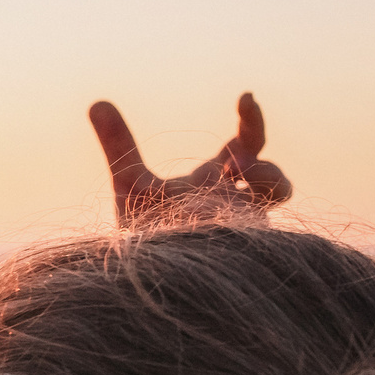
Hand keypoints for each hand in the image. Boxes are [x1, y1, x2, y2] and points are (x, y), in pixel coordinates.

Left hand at [88, 92, 291, 225]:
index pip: (242, 146)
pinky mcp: (250, 239)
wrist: (150, 277)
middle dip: (256, 132)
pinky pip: (268, 217)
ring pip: (277, 189)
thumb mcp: (128, 183)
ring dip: (264, 172)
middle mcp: (232, 199)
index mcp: (211, 183)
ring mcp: (244, 221)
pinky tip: (238, 191)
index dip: (250, 121)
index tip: (245, 97)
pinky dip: (260, 198)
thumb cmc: (141, 235)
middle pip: (264, 159)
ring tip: (235, 168)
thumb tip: (96, 102)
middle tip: (244, 104)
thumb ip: (118, 143)